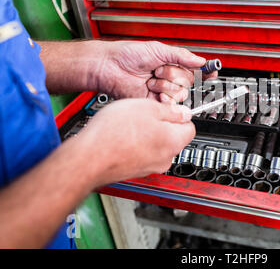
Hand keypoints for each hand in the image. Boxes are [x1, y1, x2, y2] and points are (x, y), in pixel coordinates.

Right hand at [74, 98, 194, 185]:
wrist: (89, 158)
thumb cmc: (114, 134)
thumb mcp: (146, 108)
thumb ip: (170, 111)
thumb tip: (183, 113)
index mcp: (173, 142)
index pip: (190, 127)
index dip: (179, 114)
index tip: (170, 109)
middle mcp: (165, 159)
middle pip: (174, 137)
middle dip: (162, 125)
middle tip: (145, 114)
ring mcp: (150, 168)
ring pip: (157, 146)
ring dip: (148, 134)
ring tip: (129, 126)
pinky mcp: (135, 171)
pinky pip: (143, 154)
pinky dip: (136, 145)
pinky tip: (122, 137)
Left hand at [97, 40, 216, 101]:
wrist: (110, 67)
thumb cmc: (128, 54)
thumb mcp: (158, 49)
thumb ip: (182, 56)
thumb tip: (200, 61)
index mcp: (172, 64)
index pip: (194, 70)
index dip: (204, 72)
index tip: (211, 72)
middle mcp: (169, 78)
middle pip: (188, 82)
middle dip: (174, 75)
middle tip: (159, 69)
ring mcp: (162, 91)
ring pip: (179, 93)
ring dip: (164, 85)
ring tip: (150, 79)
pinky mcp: (154, 102)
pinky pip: (169, 104)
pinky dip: (162, 97)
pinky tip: (151, 90)